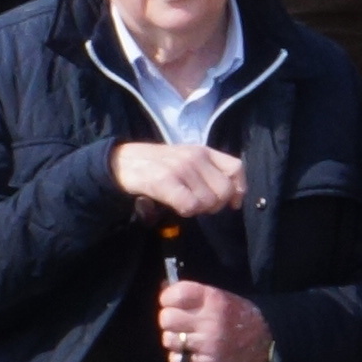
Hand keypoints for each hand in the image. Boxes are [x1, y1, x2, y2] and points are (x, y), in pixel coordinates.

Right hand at [110, 141, 248, 219]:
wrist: (123, 162)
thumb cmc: (159, 166)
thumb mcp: (188, 161)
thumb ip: (210, 172)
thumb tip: (235, 198)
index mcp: (204, 151)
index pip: (236, 168)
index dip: (238, 190)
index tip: (232, 203)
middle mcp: (195, 157)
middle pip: (224, 190)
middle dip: (215, 205)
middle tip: (198, 205)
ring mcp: (180, 168)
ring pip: (208, 201)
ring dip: (198, 209)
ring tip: (183, 202)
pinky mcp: (165, 180)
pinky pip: (190, 205)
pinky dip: (185, 211)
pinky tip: (175, 205)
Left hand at [156, 278, 273, 361]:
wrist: (266, 342)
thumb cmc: (239, 315)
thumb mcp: (221, 297)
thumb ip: (194, 294)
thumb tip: (164, 287)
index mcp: (213, 299)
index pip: (176, 294)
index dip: (167, 298)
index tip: (172, 302)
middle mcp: (210, 320)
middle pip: (167, 319)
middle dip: (169, 320)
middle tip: (179, 322)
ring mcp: (209, 343)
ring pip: (169, 340)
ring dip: (174, 339)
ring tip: (186, 339)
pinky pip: (176, 360)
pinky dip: (179, 358)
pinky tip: (189, 353)